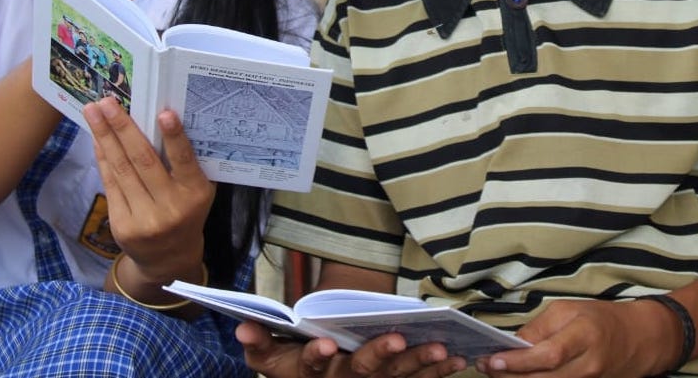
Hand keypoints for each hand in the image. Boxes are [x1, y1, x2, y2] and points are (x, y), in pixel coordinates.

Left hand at [85, 96, 214, 284]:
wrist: (170, 259)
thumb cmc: (187, 212)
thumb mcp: (196, 191)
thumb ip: (182, 165)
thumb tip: (155, 121)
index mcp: (195, 193)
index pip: (184, 161)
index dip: (174, 137)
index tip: (164, 113)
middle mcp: (170, 207)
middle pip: (143, 161)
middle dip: (122, 128)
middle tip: (107, 102)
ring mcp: (144, 218)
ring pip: (122, 170)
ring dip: (105, 137)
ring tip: (93, 112)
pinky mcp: (123, 225)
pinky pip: (111, 184)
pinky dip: (103, 158)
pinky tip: (97, 138)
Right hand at [236, 320, 467, 377]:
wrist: (320, 370)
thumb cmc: (293, 361)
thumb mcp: (270, 355)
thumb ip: (258, 341)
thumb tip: (241, 324)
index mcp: (311, 375)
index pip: (311, 368)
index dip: (316, 357)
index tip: (326, 344)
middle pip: (361, 374)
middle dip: (380, 356)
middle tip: (398, 340)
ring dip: (418, 364)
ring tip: (438, 347)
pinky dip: (436, 371)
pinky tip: (455, 357)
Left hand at [477, 298, 673, 377]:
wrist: (640, 339)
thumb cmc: (600, 318)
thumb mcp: (569, 309)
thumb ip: (540, 327)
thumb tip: (513, 343)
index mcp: (584, 336)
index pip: (548, 355)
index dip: (518, 361)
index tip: (493, 359)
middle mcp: (589, 365)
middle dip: (511, 375)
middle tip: (485, 368)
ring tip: (496, 373)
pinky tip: (518, 377)